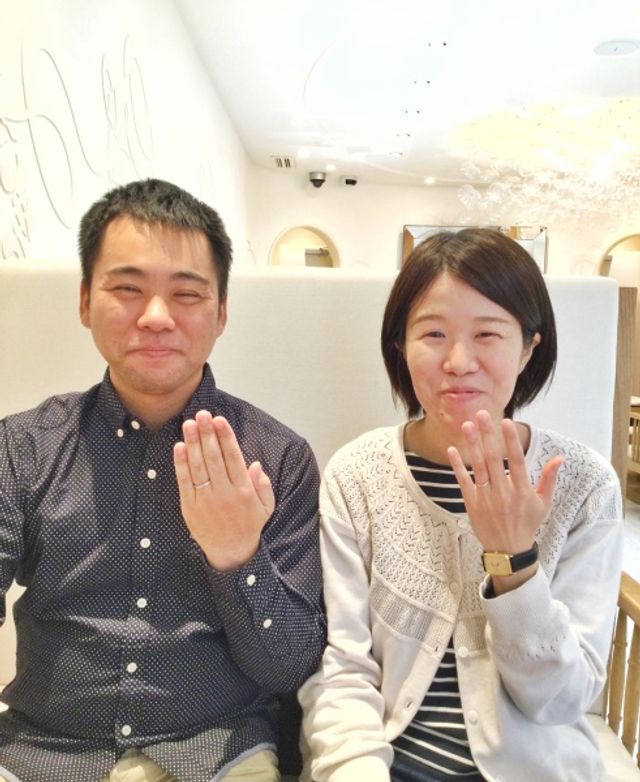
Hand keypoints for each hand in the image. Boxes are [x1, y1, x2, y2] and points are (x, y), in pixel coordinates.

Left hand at [173, 411, 274, 570]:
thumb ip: (263, 485)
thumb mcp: (266, 506)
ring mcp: (206, 500)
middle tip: (201, 414)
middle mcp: (224, 493)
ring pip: (198, 466)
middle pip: (214, 457)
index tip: (219, 420)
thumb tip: (254, 464)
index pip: (233, 457)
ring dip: (193, 443)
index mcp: (244, 490)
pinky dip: (181, 464)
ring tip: (189, 424)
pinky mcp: (190, 507)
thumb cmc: (249, 525)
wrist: (231, 553)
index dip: (226, 436)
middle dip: (207, 433)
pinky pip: (185, 482)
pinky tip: (179, 447)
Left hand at [447, 410, 562, 592]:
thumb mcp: (543, 503)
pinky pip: (463, 481)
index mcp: (522, 491)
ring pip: (478, 467)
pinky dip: (457, 466)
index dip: (510, 441)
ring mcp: (486, 498)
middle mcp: (504, 492)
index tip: (505, 422)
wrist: (508, 551)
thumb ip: (548, 479)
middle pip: (494, 458)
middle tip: (481, 414)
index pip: (517, 460)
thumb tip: (559, 457)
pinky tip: (452, 449)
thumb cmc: (527, 524)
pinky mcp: (472, 503)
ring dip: (472, 444)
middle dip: (487, 435)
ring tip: (467, 425)